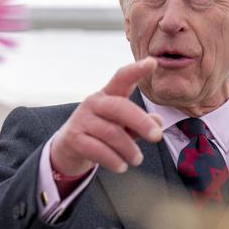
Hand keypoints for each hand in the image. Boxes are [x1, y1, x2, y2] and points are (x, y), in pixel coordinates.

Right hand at [50, 57, 163, 176]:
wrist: (69, 148)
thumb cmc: (102, 132)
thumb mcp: (123, 127)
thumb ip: (140, 124)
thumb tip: (159, 122)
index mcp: (108, 95)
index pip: (122, 78)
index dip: (136, 70)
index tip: (152, 62)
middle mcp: (94, 103)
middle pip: (119, 107)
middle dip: (140, 121)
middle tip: (157, 136)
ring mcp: (81, 119)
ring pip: (110, 132)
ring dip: (128, 149)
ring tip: (137, 159)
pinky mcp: (73, 138)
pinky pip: (97, 149)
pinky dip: (113, 160)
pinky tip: (121, 166)